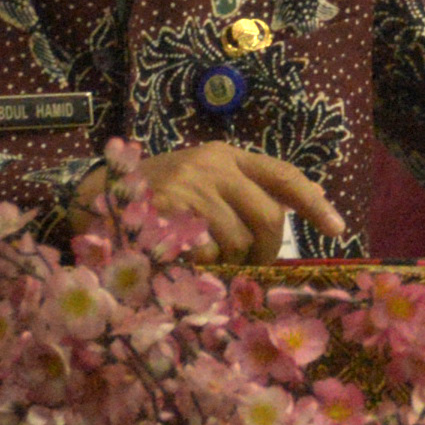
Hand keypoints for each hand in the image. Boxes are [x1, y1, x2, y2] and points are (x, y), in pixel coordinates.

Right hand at [74, 144, 345, 264]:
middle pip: (268, 219)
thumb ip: (242, 195)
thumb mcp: (201, 183)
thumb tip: (295, 221)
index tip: (336, 229)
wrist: (88, 196)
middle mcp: (212, 165)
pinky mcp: (165, 211)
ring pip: (237, 242)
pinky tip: (185, 263)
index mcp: (227, 157)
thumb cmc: (155, 197)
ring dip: (229, 264)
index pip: (284, 177)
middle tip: (250, 268)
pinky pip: (204, 253)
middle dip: (266, 252)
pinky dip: (201, 268)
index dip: (314, 205)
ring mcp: (189, 186)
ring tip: (206, 263)